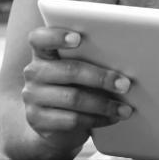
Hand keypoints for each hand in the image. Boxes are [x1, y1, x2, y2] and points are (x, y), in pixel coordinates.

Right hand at [20, 26, 133, 148]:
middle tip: (125, 84)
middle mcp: (34, 72)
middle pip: (69, 70)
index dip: (56, 36)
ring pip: (73, 98)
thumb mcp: (76, 70)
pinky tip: (111, 118)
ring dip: (104, 104)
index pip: (40, 38)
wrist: (52, 123)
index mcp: (42, 53)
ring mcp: (33, 97)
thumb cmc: (72, 87)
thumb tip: (125, 62)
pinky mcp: (38, 120)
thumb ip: (89, 59)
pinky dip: (97, 119)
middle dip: (101, 78)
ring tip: (125, 108)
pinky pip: (72, 119)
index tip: (78, 38)